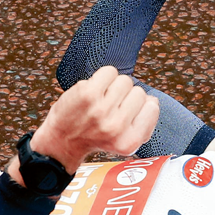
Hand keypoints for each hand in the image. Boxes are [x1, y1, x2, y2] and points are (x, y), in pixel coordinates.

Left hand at [27, 66, 159, 173]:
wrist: (62, 140)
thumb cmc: (95, 137)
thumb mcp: (125, 142)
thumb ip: (144, 124)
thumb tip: (152, 101)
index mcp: (129, 141)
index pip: (152, 107)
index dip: (140, 106)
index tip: (125, 115)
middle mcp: (116, 127)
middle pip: (139, 92)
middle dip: (126, 97)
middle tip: (110, 108)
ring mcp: (101, 109)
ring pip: (125, 81)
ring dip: (114, 86)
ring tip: (102, 99)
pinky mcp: (88, 94)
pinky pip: (109, 72)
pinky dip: (103, 77)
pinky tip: (95, 89)